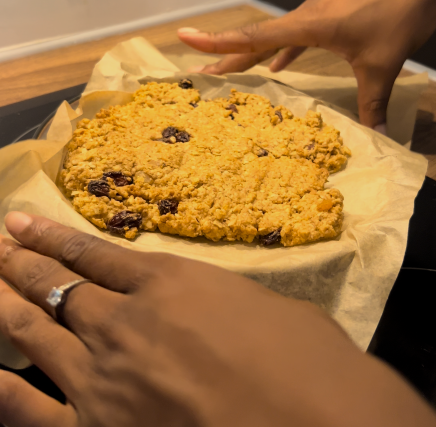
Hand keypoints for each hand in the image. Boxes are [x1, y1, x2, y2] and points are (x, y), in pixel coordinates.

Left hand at [1, 213, 435, 426]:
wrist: (319, 422)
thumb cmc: (308, 362)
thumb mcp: (267, 308)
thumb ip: (223, 302)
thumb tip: (212, 304)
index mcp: (170, 283)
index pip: (97, 254)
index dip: (55, 236)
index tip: (24, 220)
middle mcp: (127, 322)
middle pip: (59, 286)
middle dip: (22, 262)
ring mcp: (106, 377)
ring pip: (37, 328)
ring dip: (5, 299)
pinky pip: (29, 406)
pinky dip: (1, 383)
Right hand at [178, 0, 435, 129]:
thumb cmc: (402, 10)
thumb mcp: (383, 63)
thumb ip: (373, 103)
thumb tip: (375, 139)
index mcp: (309, 24)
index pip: (253, 36)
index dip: (217, 40)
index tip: (184, 37)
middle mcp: (306, 16)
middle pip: (254, 38)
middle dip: (222, 55)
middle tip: (194, 68)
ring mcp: (318, 12)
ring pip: (274, 36)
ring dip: (250, 54)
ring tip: (227, 70)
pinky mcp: (331, 13)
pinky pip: (297, 35)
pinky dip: (284, 51)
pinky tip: (278, 65)